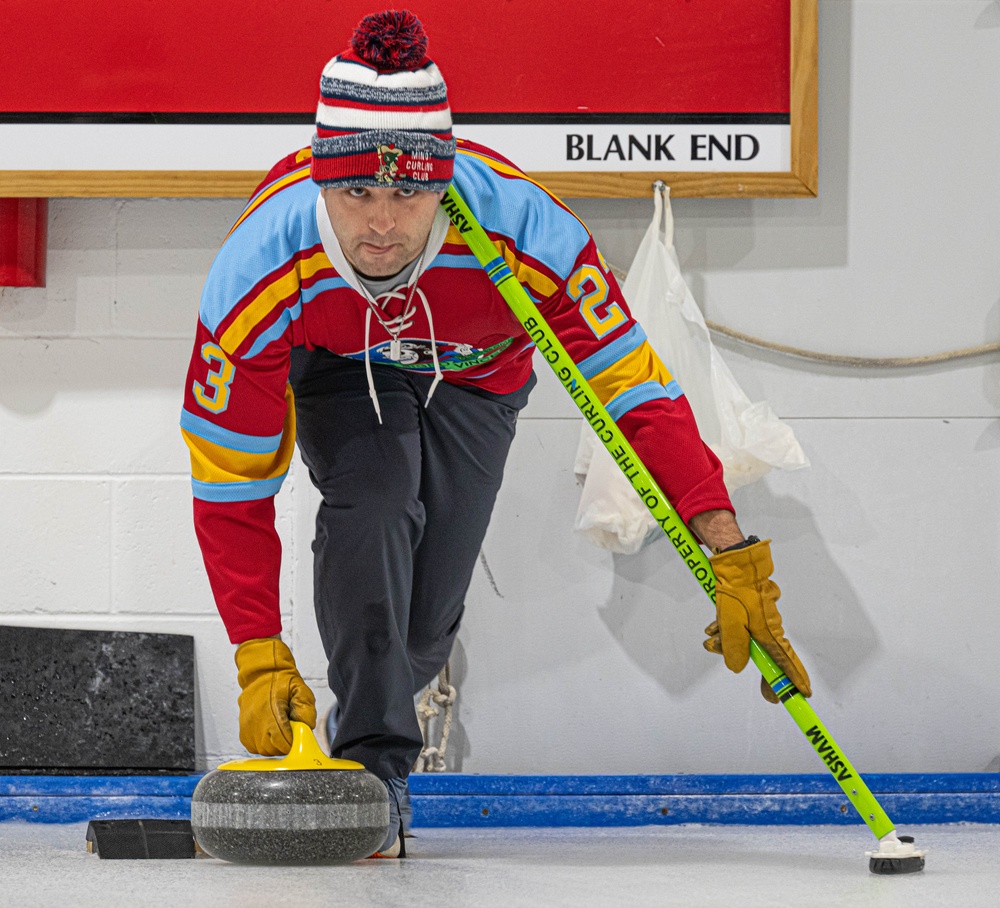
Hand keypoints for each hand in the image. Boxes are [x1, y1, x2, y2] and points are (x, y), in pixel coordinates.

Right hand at [234, 637, 316, 754]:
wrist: (262, 673)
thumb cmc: (282, 681)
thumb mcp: (301, 690)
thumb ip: (306, 710)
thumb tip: (306, 728)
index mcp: (272, 711)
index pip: (282, 741)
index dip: (293, 741)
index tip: (296, 733)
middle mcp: (256, 721)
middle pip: (272, 749)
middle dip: (284, 744)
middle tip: (289, 731)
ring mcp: (247, 727)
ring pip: (262, 750)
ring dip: (273, 746)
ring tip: (279, 731)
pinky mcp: (243, 731)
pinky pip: (253, 748)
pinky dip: (262, 745)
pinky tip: (269, 734)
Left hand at [703, 538, 811, 702]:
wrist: (734, 564)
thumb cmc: (736, 592)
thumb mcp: (730, 622)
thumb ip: (734, 646)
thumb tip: (738, 668)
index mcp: (768, 631)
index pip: (784, 661)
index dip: (794, 679)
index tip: (804, 694)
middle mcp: (769, 627)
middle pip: (768, 657)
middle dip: (763, 673)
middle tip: (769, 695)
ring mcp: (760, 619)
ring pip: (747, 641)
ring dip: (728, 643)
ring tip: (711, 639)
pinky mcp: (750, 611)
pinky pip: (739, 628)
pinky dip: (725, 630)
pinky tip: (712, 628)